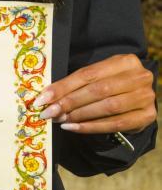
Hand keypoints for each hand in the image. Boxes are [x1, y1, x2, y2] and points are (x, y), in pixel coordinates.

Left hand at [34, 54, 156, 134]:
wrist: (140, 97)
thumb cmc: (113, 83)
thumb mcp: (100, 76)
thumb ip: (79, 83)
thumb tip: (47, 97)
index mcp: (125, 61)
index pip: (88, 74)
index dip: (64, 86)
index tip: (43, 98)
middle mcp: (139, 76)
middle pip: (98, 90)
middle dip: (70, 102)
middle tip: (49, 112)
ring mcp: (146, 97)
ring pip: (107, 107)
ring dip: (79, 115)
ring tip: (60, 120)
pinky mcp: (147, 116)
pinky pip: (115, 124)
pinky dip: (91, 127)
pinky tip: (74, 128)